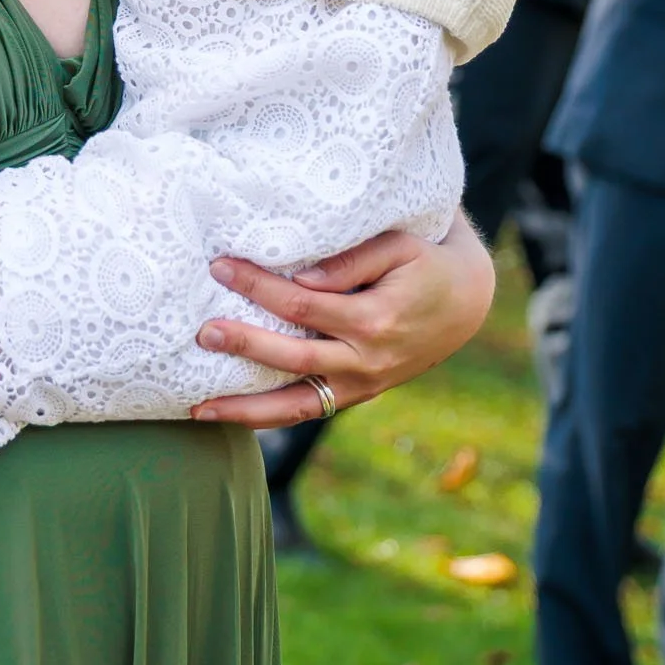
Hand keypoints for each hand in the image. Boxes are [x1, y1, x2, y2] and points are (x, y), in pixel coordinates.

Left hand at [189, 219, 495, 429]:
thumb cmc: (425, 263)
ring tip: (198, 409)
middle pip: (293, 358)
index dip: (259, 286)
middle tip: (201, 334)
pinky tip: (233, 417)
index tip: (221, 267)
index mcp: (375, 319)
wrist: (466, 303)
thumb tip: (301, 280)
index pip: (303, 304)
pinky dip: (271, 418)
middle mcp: (367, 361)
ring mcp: (363, 385)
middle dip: (244, 347)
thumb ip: (350, 261)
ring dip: (246, 410)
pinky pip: (309, 412)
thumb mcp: (398, 246)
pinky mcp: (359, 396)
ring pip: (297, 406)